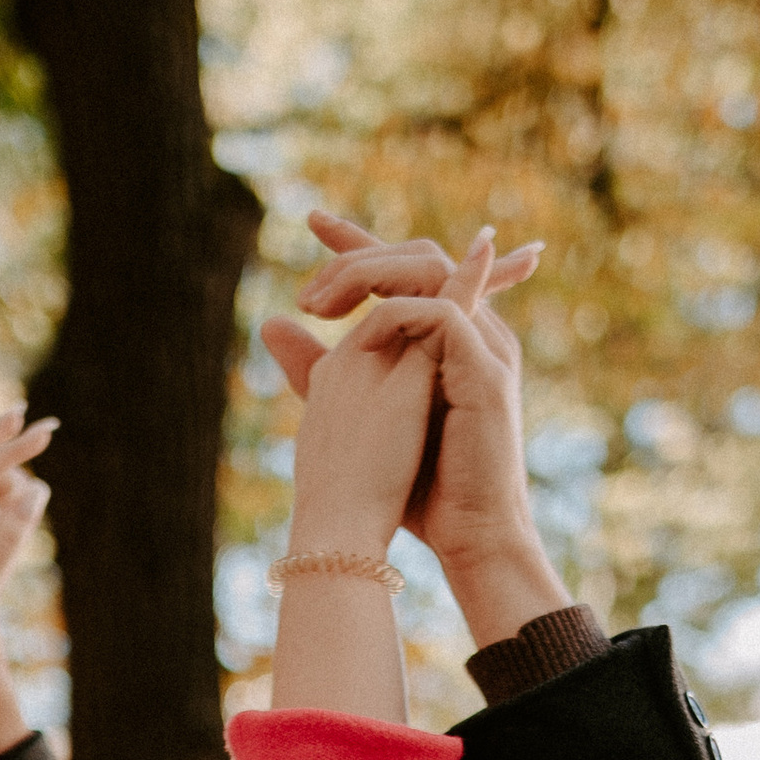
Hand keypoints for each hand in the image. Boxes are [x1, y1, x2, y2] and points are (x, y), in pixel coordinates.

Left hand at [267, 215, 565, 649]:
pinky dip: (395, 312)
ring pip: (430, 269)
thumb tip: (273, 324)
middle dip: (358, 256)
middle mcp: (473, 332)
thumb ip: (319, 366)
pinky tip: (354, 331)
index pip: (405, 269)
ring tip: (319, 307)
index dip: (360, 243)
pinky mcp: (486, 371)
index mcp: (446, 338)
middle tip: (308, 296)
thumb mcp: (355, 409)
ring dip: (368, 277)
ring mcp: (486, 347)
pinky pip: (441, 311)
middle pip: (418, 255)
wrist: (466, 537)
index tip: (312, 221)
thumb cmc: (418, 489)